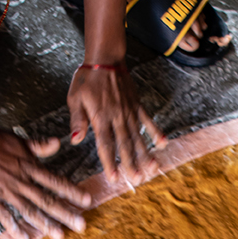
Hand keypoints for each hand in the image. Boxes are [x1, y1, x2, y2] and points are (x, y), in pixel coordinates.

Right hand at [0, 127, 92, 238]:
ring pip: (30, 210)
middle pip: (47, 199)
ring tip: (60, 236)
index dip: (72, 191)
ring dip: (46, 224)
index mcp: (30, 167)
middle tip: (81, 226)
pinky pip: (6, 216)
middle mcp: (22, 181)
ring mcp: (8, 192)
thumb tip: (58, 143)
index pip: (56, 181)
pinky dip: (15, 229)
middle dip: (65, 213)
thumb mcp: (20, 140)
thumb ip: (39, 146)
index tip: (87, 201)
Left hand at [67, 63, 165, 183]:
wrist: (105, 58)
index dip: (109, 162)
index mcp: (101, 117)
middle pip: (125, 144)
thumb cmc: (87, 79)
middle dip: (131, 164)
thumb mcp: (75, 98)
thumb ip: (77, 120)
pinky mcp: (137, 106)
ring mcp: (129, 112)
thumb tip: (75, 140)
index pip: (105, 144)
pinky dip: (156, 132)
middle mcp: (117, 117)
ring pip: (138, 136)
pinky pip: (148, 120)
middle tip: (137, 180)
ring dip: (145, 154)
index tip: (113, 178)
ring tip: (152, 169)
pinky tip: (163, 144)